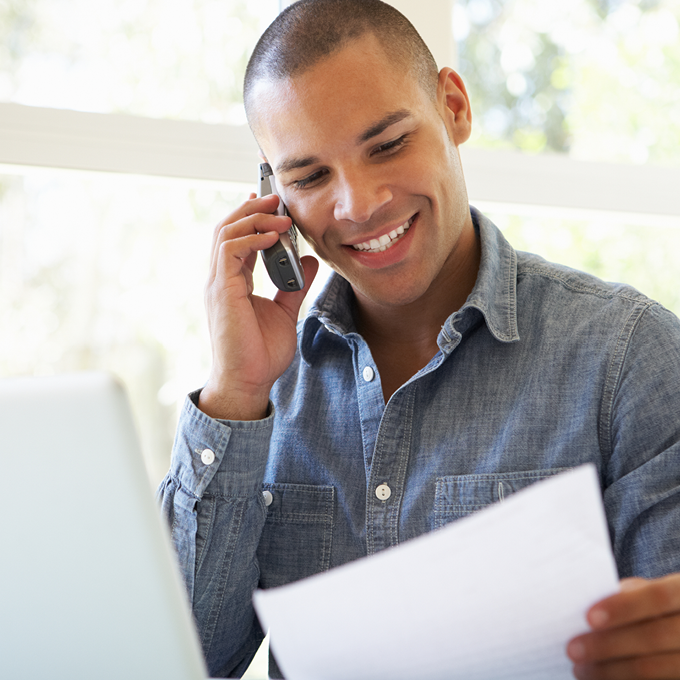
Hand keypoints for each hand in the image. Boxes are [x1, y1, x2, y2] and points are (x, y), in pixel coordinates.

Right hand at [199, 193, 317, 420]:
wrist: (249, 381)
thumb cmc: (261, 353)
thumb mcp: (286, 311)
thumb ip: (294, 284)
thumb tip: (309, 260)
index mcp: (232, 282)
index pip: (236, 239)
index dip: (251, 218)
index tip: (270, 204)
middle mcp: (220, 278)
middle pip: (227, 228)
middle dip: (251, 209)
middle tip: (276, 199)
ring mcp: (217, 283)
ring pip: (226, 233)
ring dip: (254, 219)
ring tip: (280, 214)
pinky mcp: (221, 290)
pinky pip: (230, 251)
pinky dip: (251, 238)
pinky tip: (274, 237)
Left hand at [568, 574, 679, 678]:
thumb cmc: (658, 604)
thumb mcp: (651, 590)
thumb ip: (630, 594)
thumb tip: (591, 601)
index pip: (658, 597)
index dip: (624, 607)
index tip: (589, 618)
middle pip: (653, 637)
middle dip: (608, 644)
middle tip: (572, 650)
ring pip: (654, 668)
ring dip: (611, 670)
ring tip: (580, 670)